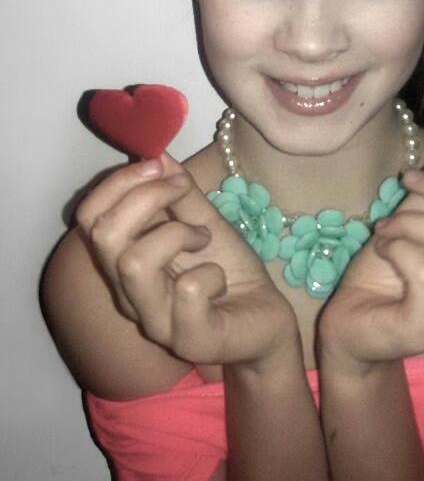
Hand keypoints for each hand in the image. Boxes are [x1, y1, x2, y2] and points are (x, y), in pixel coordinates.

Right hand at [76, 154, 295, 366]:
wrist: (266, 318)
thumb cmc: (229, 271)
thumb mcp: (205, 221)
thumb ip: (179, 193)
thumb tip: (157, 154)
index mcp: (123, 263)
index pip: (89, 218)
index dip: (119, 183)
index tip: (158, 166)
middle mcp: (128, 294)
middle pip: (104, 235)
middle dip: (145, 197)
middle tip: (182, 190)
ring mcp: (155, 321)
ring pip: (134, 263)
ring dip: (176, 234)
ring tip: (202, 237)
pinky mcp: (190, 339)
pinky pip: (187, 291)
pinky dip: (210, 271)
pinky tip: (220, 278)